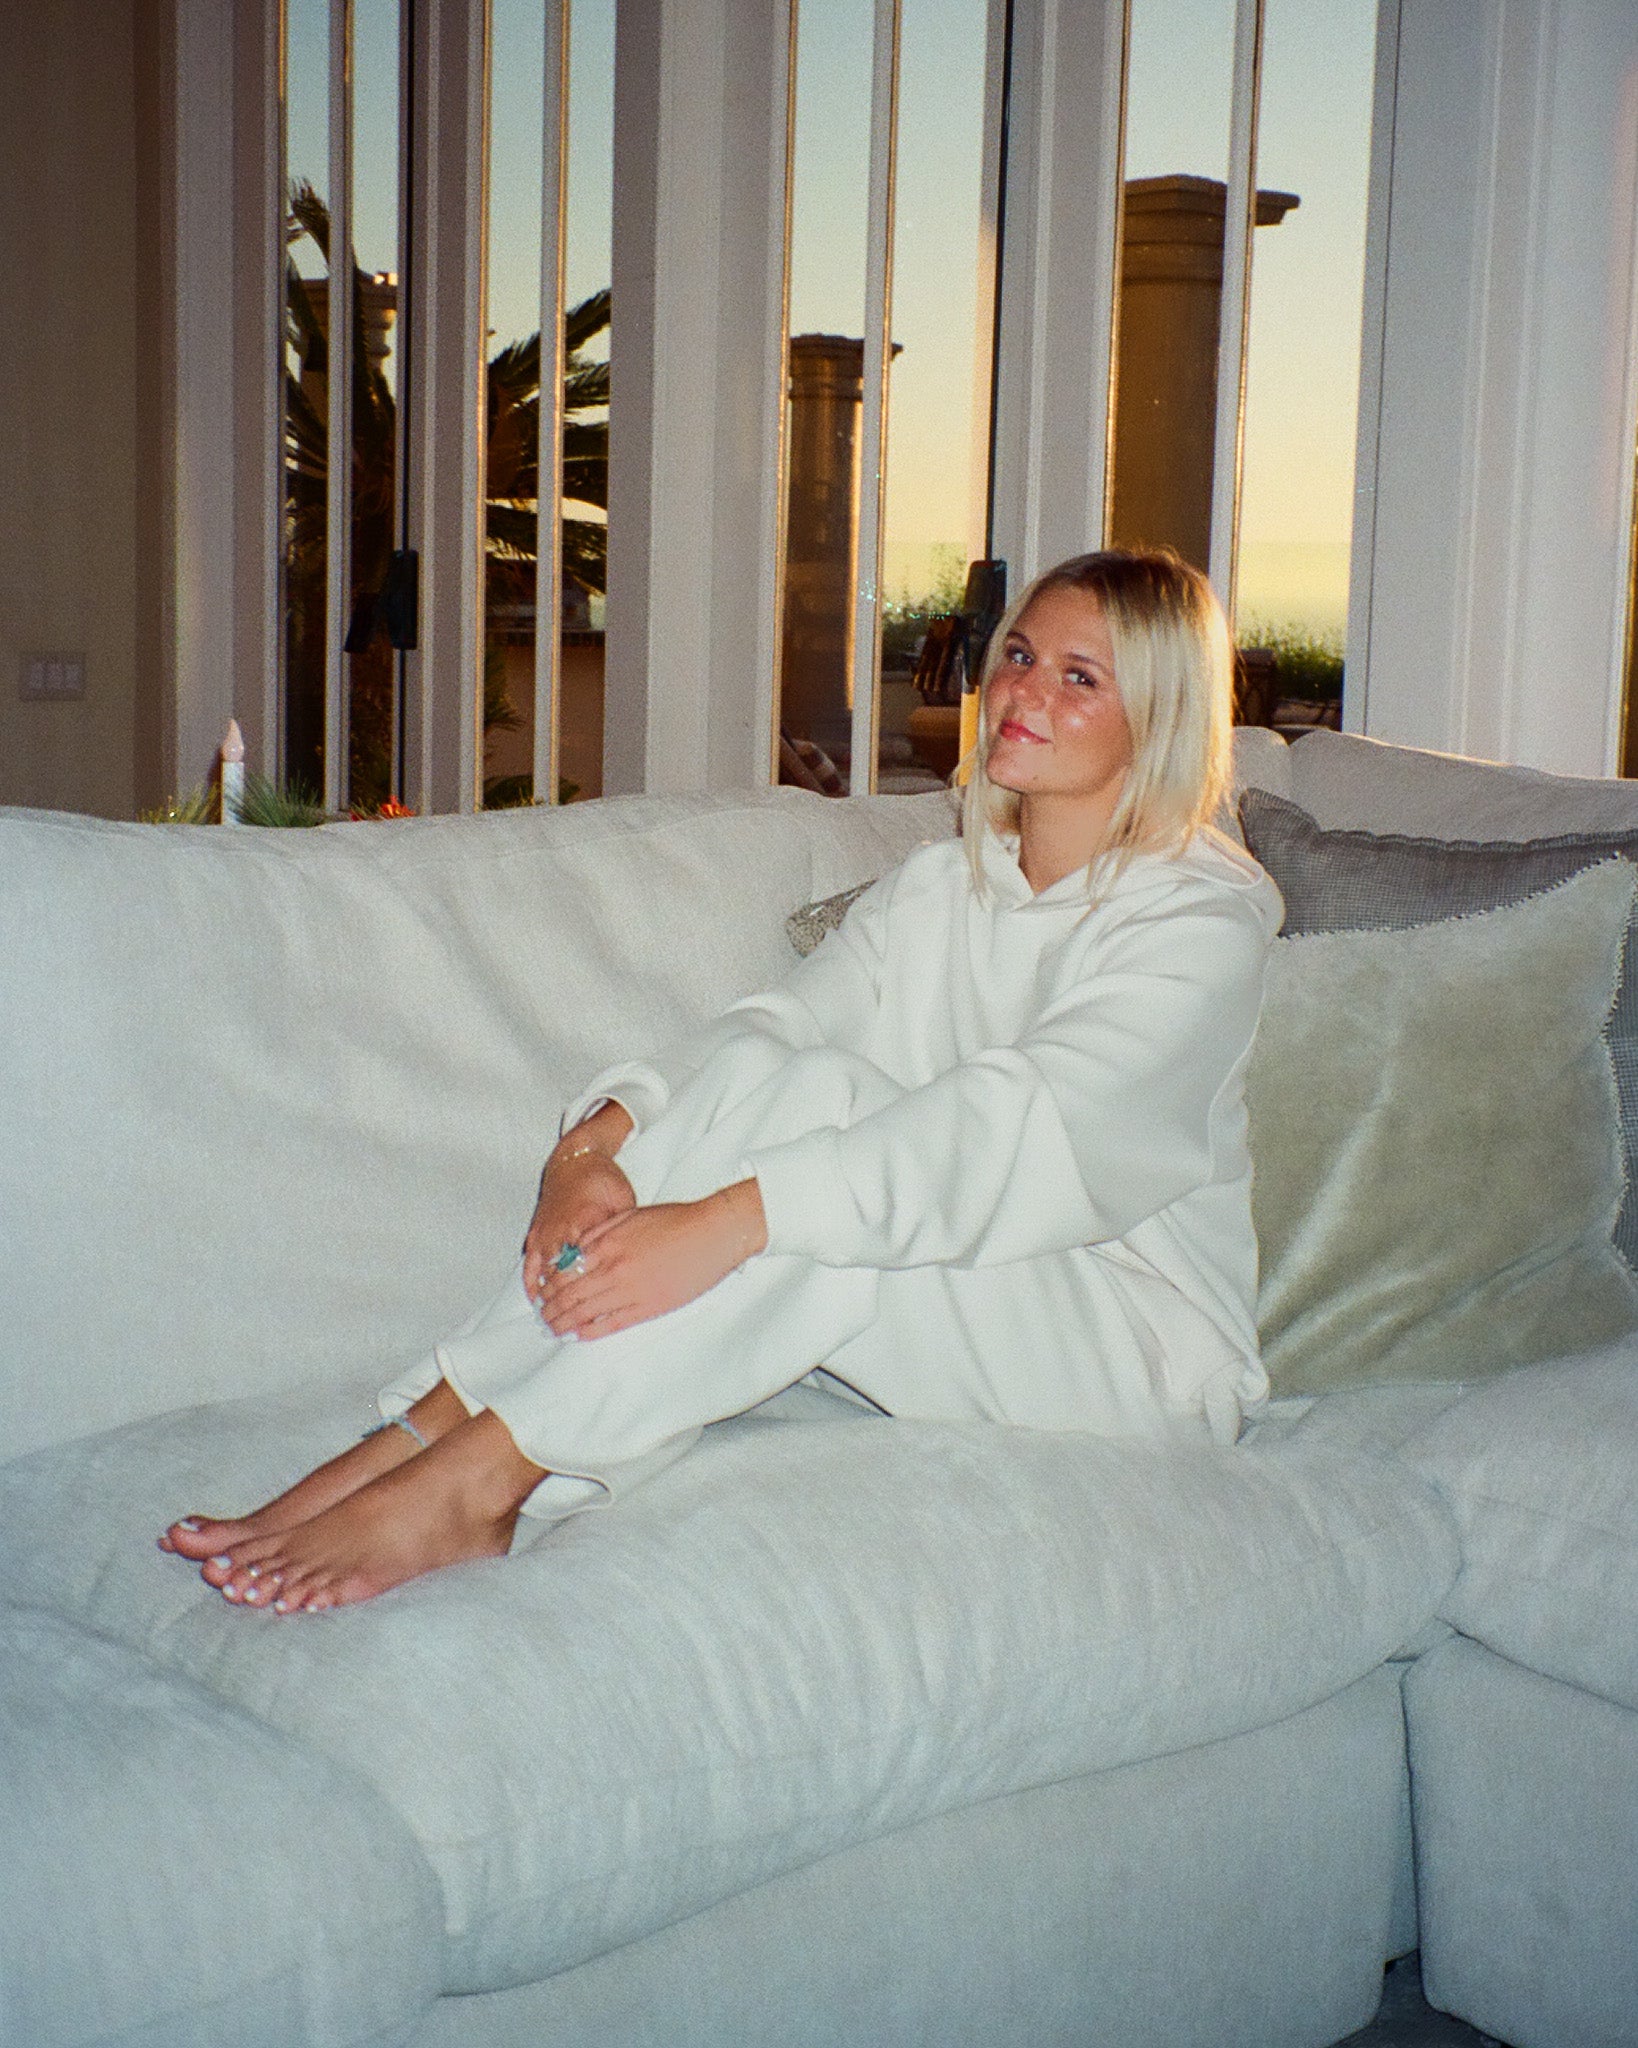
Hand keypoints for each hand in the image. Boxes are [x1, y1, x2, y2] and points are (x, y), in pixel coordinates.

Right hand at [521, 1104, 636, 1302]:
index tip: (587, 1313)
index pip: (581, 1265)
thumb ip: (621, 1235)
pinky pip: (530, 1259)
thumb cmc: (604, 1181)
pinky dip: (531, 1280)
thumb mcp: (622, 1204)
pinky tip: (535, 1297)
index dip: (583, 1291)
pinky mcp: (537, 1230)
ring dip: (546, 1296)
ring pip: (541, 1270)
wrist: (577, 1159)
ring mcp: (545, 1230)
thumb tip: (629, 1264)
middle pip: (558, 1274)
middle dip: (561, 1303)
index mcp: (584, 1222)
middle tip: (565, 1326)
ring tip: (550, 1319)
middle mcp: (560, 1229)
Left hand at [533, 1179, 767, 1340]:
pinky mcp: (649, 1307)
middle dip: (551, 1309)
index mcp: (607, 1244)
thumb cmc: (675, 1221)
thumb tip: (573, 1251)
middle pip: (569, 1295)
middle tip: (542, 1317)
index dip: (548, 1287)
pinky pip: (612, 1323)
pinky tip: (579, 1335)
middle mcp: (613, 1268)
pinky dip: (591, 1331)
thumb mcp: (630, 1216)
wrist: (712, 1233)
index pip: (564, 1271)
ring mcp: (630, 1290)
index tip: (541, 1294)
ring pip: (585, 1312)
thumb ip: (599, 1233)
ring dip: (564, 1323)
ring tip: (554, 1329)